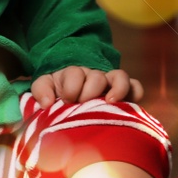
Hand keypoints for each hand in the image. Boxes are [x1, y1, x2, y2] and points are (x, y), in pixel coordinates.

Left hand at [29, 66, 143, 106]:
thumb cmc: (56, 90)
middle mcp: (93, 75)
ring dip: (117, 88)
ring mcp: (109, 81)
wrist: (69, 91)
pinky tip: (129, 103)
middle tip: (82, 103)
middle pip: (97, 77)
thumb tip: (47, 103)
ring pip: (119, 77)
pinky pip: (135, 86)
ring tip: (110, 102)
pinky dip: (135, 92)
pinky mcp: (123, 90)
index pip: (74, 74)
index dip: (71, 87)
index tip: (66, 101)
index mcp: (72, 73)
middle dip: (89, 91)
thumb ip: (42, 90)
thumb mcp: (44, 86)